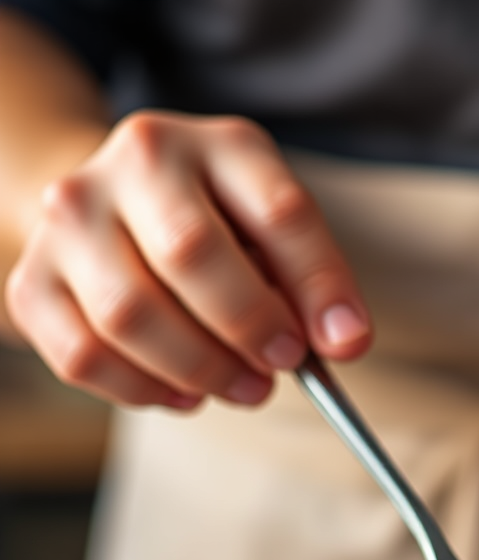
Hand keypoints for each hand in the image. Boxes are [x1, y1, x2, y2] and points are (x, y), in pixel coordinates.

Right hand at [5, 110, 370, 408]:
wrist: (121, 213)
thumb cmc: (221, 234)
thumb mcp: (278, 237)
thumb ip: (315, 283)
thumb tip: (345, 340)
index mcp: (217, 146)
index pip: (278, 212)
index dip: (318, 287)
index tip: (342, 344)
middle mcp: (134, 163)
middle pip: (190, 255)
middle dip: (248, 329)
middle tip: (280, 367)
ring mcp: (71, 218)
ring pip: (130, 313)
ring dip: (201, 369)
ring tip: (243, 386)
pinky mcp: (33, 280)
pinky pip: (84, 355)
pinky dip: (144, 390)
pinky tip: (184, 392)